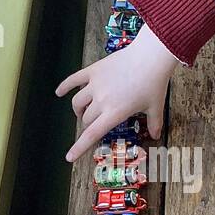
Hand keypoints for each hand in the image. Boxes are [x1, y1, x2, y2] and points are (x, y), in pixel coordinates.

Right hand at [56, 24, 176, 162]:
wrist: (149, 57)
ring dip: (78, 110)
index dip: (79, 147)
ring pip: (77, 103)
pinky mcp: (93, 71)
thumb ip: (154, 123)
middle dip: (88, 125)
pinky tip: (58, 92)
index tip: (69, 157)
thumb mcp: (156, 106)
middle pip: (85, 119)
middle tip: (96, 124)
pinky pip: (74, 80)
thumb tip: (156, 135)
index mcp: (114, 113)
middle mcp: (101, 101)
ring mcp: (95, 85)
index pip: (91, 134)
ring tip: (83, 111)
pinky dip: (65, 86)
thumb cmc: (154, 83)